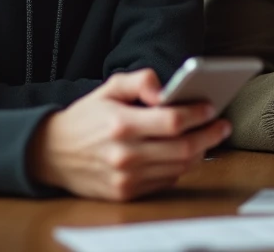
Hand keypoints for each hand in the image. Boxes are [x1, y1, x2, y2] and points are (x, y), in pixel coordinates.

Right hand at [27, 69, 230, 200]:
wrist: (50, 154)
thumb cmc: (86, 117)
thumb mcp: (109, 87)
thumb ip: (141, 80)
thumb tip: (166, 88)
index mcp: (121, 124)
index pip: (173, 121)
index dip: (198, 114)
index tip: (211, 107)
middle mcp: (124, 154)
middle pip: (183, 148)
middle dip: (209, 135)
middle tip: (223, 125)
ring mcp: (125, 178)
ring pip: (178, 167)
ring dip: (200, 152)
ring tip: (210, 137)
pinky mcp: (125, 193)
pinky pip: (165, 181)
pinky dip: (181, 167)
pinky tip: (187, 153)